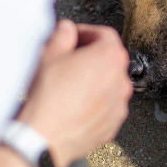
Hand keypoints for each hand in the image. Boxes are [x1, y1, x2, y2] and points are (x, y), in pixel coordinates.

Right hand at [16, 20, 132, 166]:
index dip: (86, 32)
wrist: (45, 136)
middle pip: (110, 60)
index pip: (105, 35)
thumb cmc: (49, 98)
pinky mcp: (112, 124)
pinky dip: (95, 102)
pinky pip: (106, 106)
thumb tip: (67, 30)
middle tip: (69, 59)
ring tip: (70, 85)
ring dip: (94, 81)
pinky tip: (74, 104)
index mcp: (110, 57)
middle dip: (90, 57)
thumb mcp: (49, 54)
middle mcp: (121, 81)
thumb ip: (62, 34)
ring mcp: (119, 105)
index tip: (74, 36)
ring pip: (109, 84)